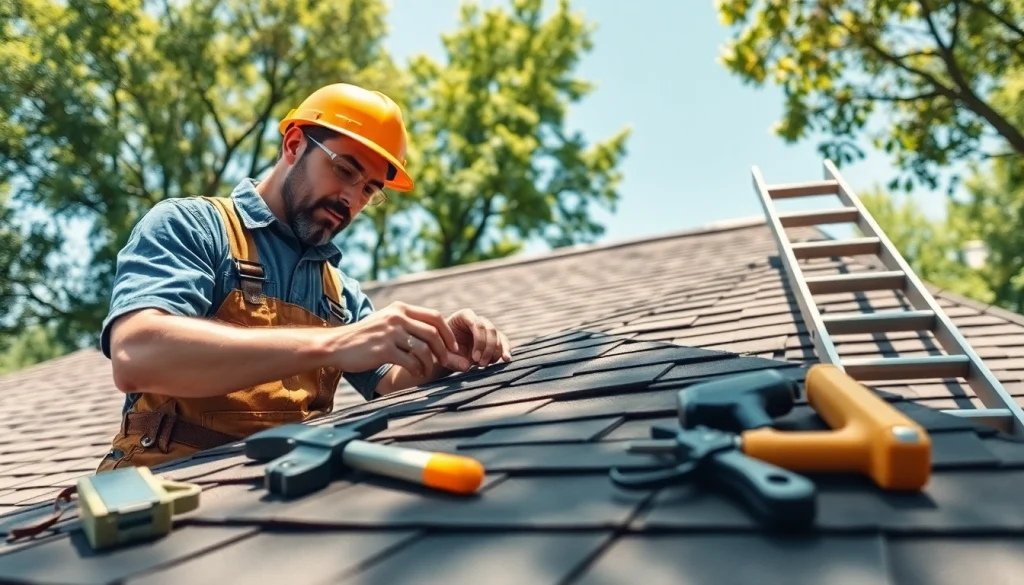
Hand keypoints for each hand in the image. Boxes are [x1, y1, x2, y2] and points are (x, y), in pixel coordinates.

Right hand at [331, 301, 472, 377]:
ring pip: (424, 349)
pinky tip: (416, 373)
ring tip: (427, 370)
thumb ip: (409, 325)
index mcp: (400, 308)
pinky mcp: (383, 349)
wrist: (336, 345)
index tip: (453, 347)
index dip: (448, 333)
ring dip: (430, 363)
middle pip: (433, 333)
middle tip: (446, 362)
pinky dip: (417, 370)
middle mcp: (397, 317)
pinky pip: (410, 361)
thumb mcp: (387, 322)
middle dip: (444, 350)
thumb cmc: (365, 337)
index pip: (434, 317)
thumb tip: (437, 338)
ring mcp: (390, 333)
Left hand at [446, 308, 510, 367]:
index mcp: (464, 316)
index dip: (479, 341)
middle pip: (490, 330)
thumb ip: (453, 360)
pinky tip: (506, 359)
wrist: (447, 352)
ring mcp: (487, 328)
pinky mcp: (494, 338)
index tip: (474, 359)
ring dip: (493, 353)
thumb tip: (467, 366)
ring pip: (498, 337)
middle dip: (487, 349)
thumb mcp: (444, 355)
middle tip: (480, 364)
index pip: (477, 324)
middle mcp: (478, 320)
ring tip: (483, 365)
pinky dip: (505, 350)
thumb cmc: (443, 350)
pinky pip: (503, 342)